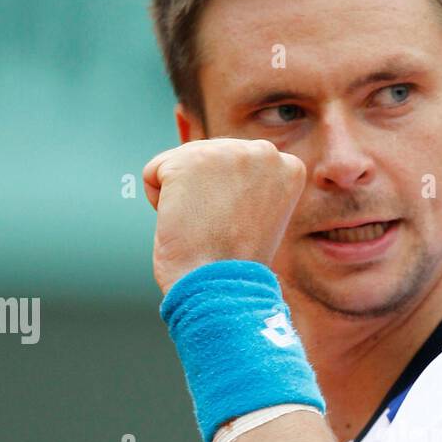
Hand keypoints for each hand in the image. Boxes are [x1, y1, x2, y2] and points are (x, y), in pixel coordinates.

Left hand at [142, 138, 305, 295]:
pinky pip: (154, 173)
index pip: (236, 165)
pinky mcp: (189, 159)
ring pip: (181, 164)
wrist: (221, 290)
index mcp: (288, 166)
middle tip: (220, 231)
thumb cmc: (236, 265)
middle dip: (205, 196)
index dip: (230, 202)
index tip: (240, 227)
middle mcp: (264, 151)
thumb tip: (218, 170)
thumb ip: (247, 184)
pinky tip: (183, 223)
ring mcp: (226, 152)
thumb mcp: (259, 213)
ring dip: (183, 199)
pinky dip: (158, 201)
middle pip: (209, 158)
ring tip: (204, 227)